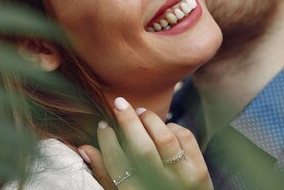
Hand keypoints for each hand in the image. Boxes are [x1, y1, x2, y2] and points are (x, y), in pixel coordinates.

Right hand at [79, 97, 212, 189]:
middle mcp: (159, 187)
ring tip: (140, 112)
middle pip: (142, 149)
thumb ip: (105, 173)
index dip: (107, 140)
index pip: (117, 164)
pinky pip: (185, 137)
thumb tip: (83, 148)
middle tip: (118, 103)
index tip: (103, 124)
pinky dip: (172, 127)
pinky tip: (164, 129)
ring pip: (165, 139)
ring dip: (150, 119)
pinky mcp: (200, 169)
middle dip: (128, 121)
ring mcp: (183, 178)